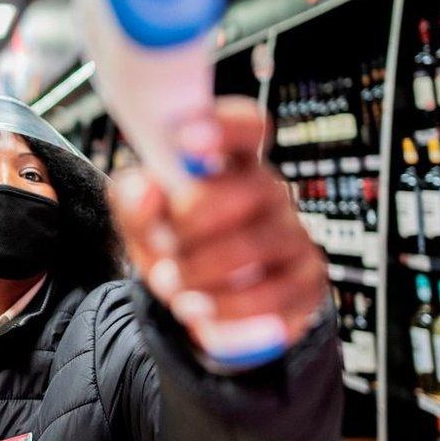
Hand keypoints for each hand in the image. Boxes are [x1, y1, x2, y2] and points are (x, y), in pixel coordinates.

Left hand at [109, 95, 326, 350]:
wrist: (200, 302)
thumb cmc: (174, 244)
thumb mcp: (141, 222)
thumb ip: (133, 200)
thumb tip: (149, 190)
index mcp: (229, 163)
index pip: (246, 127)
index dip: (225, 127)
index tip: (187, 140)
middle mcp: (268, 191)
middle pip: (249, 189)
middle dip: (194, 223)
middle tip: (163, 248)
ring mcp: (292, 234)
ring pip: (256, 245)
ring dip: (203, 271)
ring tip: (171, 285)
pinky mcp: (305, 280)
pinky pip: (276, 295)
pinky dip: (229, 310)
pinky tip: (200, 313)